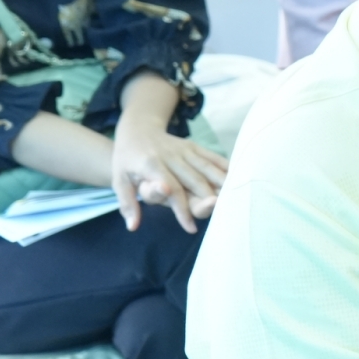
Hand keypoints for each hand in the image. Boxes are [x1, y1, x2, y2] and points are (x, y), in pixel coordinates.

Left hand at [111, 122, 228, 234]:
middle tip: (220, 214)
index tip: (190, 228)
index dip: (182, 210)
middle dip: (207, 197)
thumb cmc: (127, 161)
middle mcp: (171, 156)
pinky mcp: (194, 146)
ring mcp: (185, 150)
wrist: (138, 130)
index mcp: (151, 165)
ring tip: (234, 199)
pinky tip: (239, 178)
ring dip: (222, 184)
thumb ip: (127, 204)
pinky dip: (225, 168)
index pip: (171, 190)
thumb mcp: (119, 181)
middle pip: (194, 179)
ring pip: (207, 168)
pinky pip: (212, 157)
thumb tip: (132, 226)